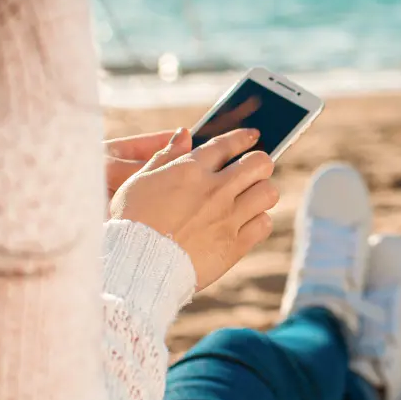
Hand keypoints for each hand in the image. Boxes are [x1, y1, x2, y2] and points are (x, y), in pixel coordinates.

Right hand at [108, 128, 278, 290]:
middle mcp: (215, 190)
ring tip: (251, 199)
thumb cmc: (132, 222)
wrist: (137, 265)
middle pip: (260, 163)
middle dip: (260, 164)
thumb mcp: (140, 182)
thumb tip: (183, 133)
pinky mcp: (234, 245)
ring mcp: (228, 217)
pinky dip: (259, 222)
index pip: (226, 144)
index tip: (253, 136)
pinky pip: (264, 225)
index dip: (243, 137)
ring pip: (269, 193)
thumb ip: (164, 156)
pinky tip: (247, 224)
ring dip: (262, 193)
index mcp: (190, 170)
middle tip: (253, 172)